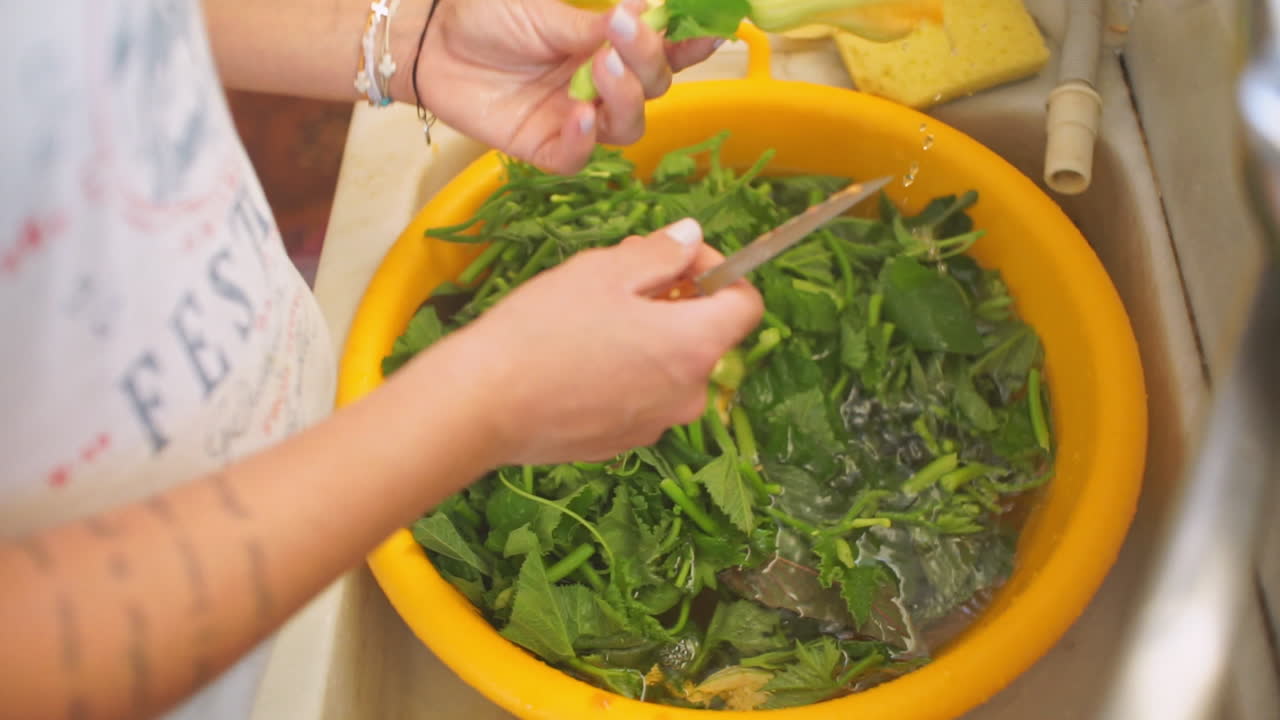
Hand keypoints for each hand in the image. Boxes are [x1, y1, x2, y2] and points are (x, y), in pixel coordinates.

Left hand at [416, 0, 719, 173]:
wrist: (431, 40)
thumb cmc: (488, 15)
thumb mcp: (548, 12)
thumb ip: (596, 26)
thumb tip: (649, 11)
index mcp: (609, 47)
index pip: (663, 53)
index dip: (690, 45)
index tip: (709, 32)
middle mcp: (601, 86)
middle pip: (653, 89)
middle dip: (647, 60)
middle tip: (623, 29)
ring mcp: (576, 120)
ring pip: (627, 126)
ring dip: (624, 97)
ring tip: (600, 66)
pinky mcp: (546, 148)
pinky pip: (579, 157)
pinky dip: (585, 138)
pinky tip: (579, 112)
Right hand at [443, 219, 762, 465]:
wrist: (484, 405)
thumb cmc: (544, 329)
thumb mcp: (604, 271)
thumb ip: (661, 253)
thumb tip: (692, 238)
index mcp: (696, 346)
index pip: (747, 304)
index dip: (719, 270)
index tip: (677, 260)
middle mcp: (690, 393)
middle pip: (706, 335)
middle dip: (675, 300)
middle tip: (621, 279)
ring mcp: (657, 424)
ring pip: (671, 366)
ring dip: (649, 336)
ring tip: (592, 317)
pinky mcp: (624, 442)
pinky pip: (642, 396)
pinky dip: (626, 372)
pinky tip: (578, 358)